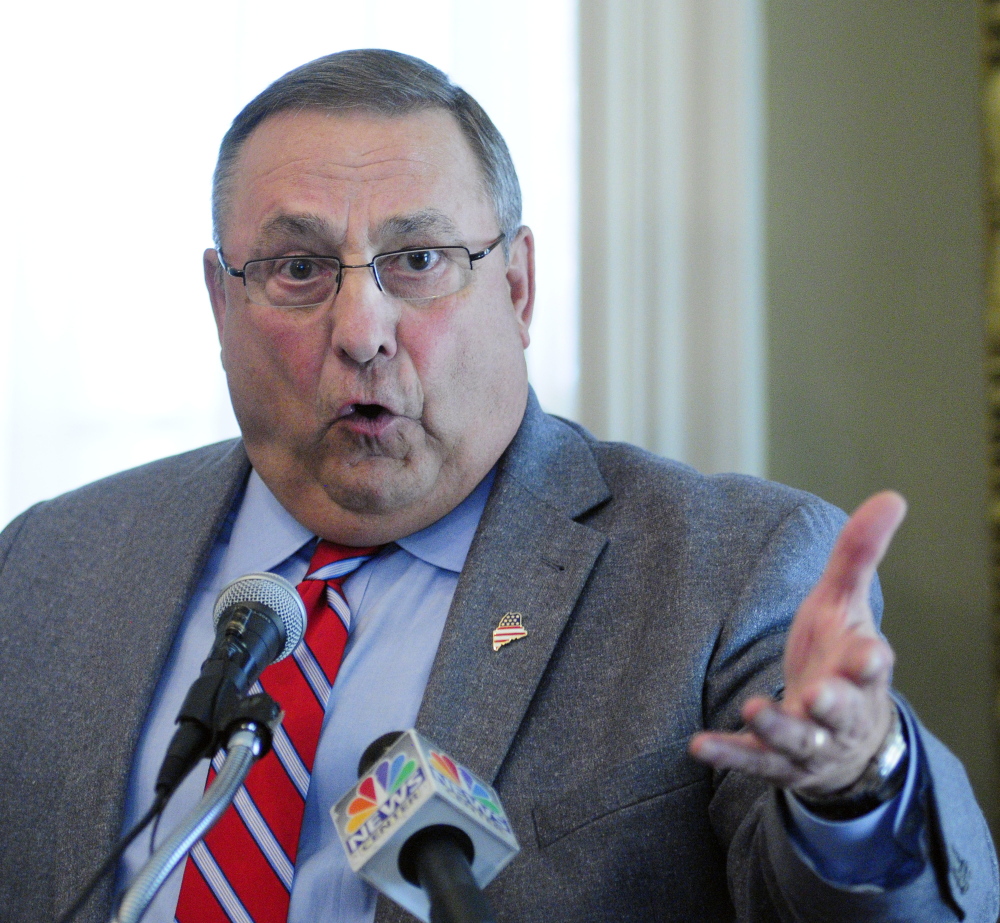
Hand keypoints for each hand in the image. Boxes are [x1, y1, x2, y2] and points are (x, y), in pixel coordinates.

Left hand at [689, 491, 906, 796]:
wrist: (846, 741)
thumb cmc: (839, 656)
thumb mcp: (846, 603)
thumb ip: (859, 553)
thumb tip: (893, 495)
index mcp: (859, 668)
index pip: (871, 663)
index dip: (869, 660)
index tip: (868, 655)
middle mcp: (840, 710)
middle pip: (840, 709)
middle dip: (832, 702)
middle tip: (819, 694)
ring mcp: (809, 740)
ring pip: (797, 739)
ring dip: (779, 725)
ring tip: (756, 708)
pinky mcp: (777, 761)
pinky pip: (752, 760)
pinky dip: (728, 753)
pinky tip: (697, 745)